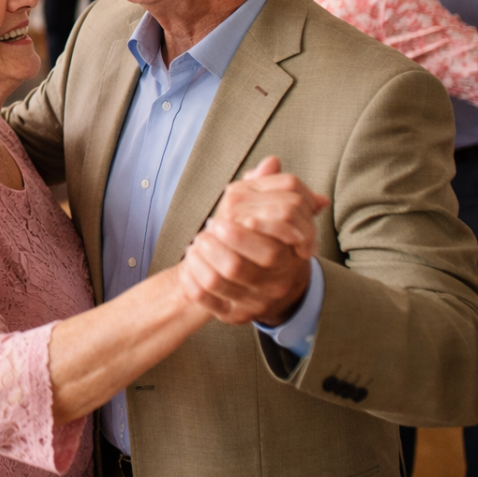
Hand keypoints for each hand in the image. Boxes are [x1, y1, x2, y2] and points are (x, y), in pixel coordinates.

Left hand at [178, 157, 328, 325]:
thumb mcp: (275, 216)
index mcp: (288, 258)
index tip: (225, 215)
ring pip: (216, 282)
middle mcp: (274, 284)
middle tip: (207, 227)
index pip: (268, 251)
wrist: (270, 285)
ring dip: (198, 258)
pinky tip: (189, 265)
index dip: (240, 232)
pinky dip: (191, 279)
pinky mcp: (233, 314)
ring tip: (196, 243)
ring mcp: (254, 302)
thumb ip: (270, 189)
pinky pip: (205, 299)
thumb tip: (271, 162)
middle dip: (213, 243)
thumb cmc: (269, 240)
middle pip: (235, 267)